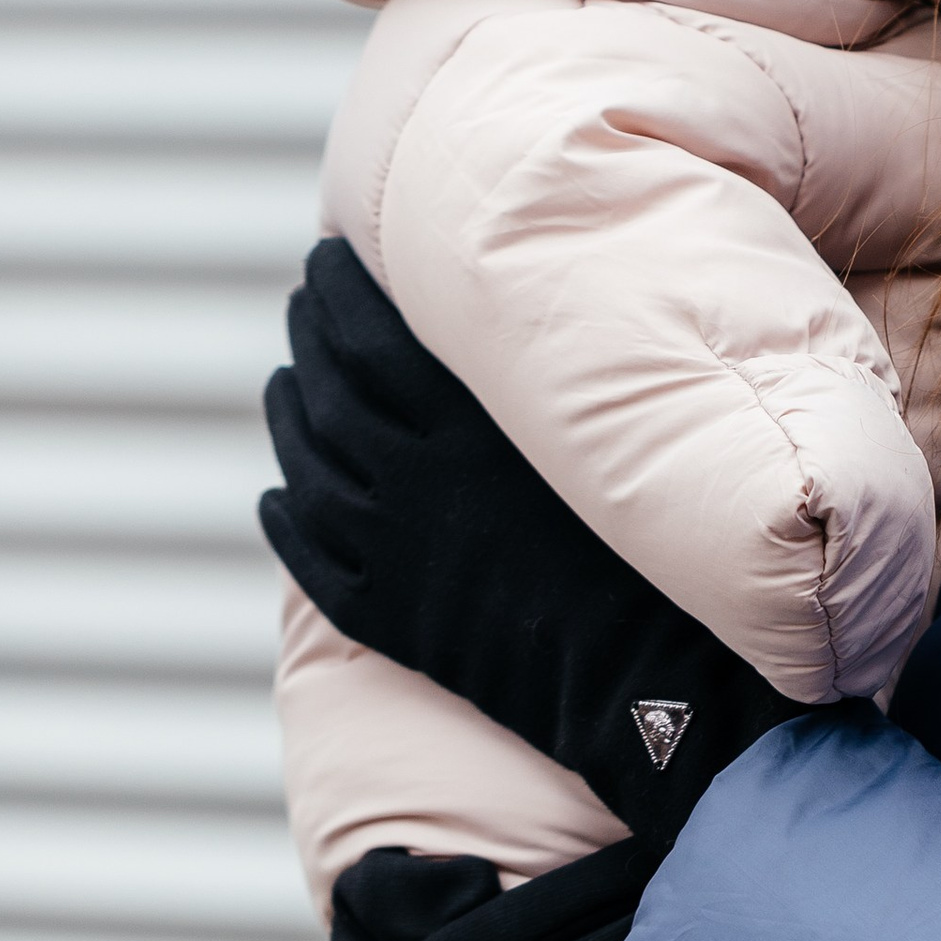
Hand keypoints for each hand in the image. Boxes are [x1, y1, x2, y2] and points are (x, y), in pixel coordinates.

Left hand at [263, 239, 795, 841]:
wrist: (648, 684)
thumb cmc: (662, 552)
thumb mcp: (615, 438)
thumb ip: (559, 380)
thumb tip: (526, 318)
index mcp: (465, 424)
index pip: (369, 331)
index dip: (340, 289)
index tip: (328, 255)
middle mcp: (411, 478)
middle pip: (328, 388)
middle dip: (309, 334)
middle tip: (304, 301)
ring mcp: (390, 550)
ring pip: (306, 466)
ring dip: (287, 415)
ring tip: (284, 381)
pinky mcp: (387, 615)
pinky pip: (312, 558)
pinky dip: (288, 518)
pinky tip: (279, 498)